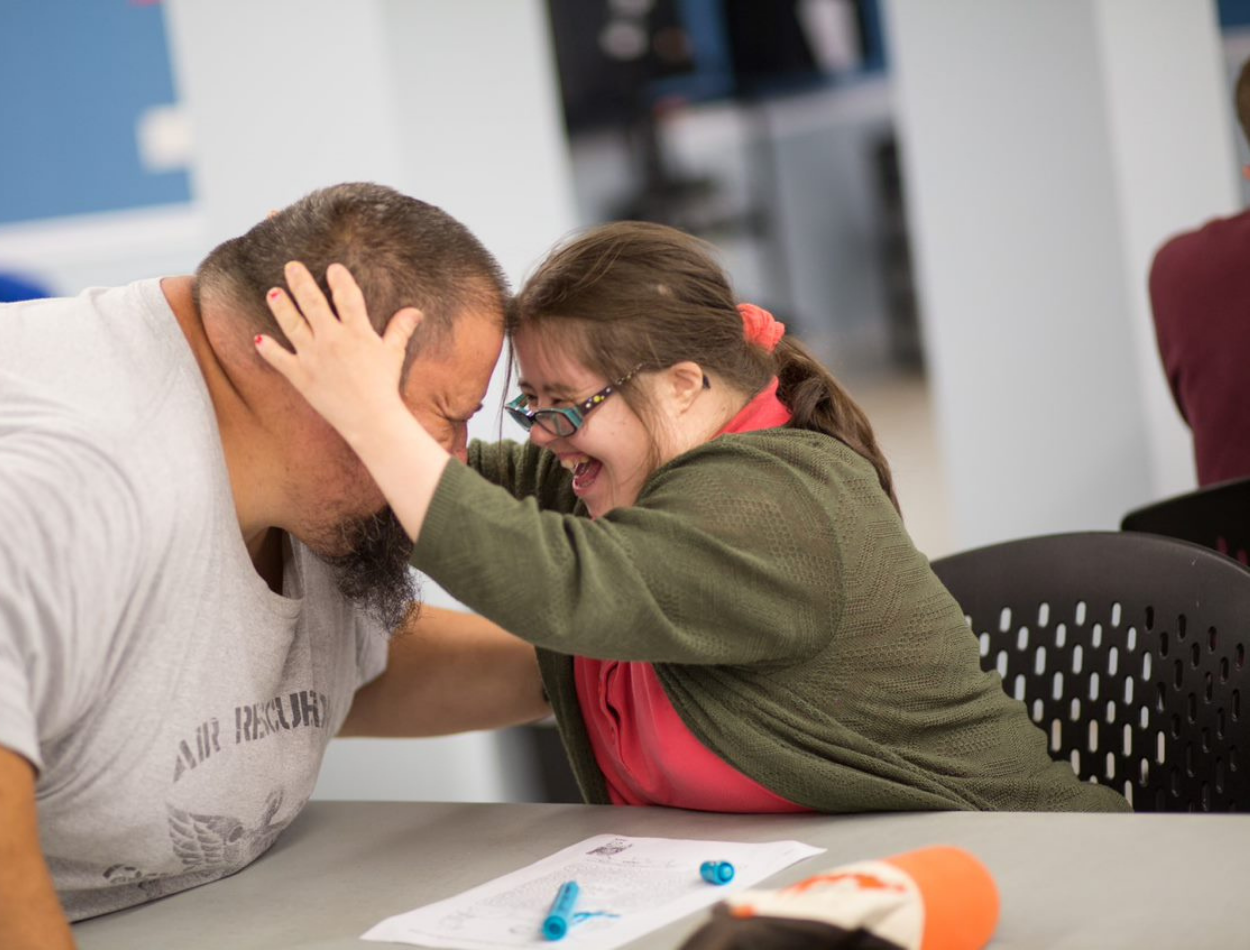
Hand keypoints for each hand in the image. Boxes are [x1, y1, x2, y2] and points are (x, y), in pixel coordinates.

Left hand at [255, 261, 419, 447]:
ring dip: (281, 306)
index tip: (333, 268)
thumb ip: (400, 329)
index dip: (339, 279)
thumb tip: (414, 311)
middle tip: (291, 267)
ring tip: (273, 292)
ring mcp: (313, 356)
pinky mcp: (301, 375)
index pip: (346, 297)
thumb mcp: (394, 354)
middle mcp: (332, 339)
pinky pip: (279, 359)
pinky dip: (267, 349)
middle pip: (312, 303)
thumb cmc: (384, 386)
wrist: (370, 418)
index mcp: (357, 332)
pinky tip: (258, 338)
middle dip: (301, 282)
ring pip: (292, 324)